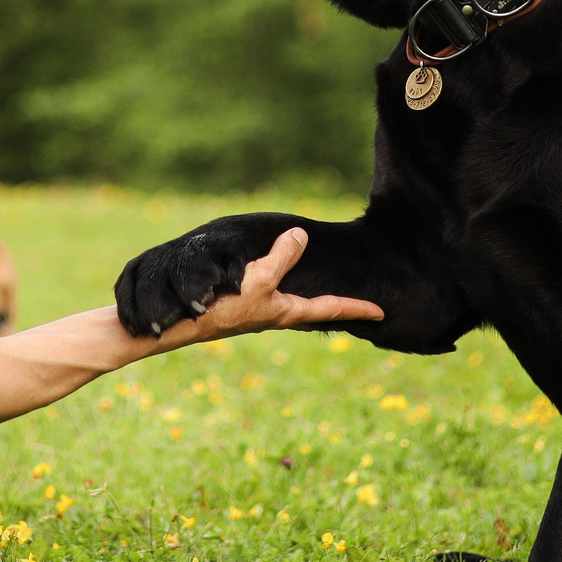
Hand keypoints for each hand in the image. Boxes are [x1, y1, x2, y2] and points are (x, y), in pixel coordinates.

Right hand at [151, 229, 382, 348]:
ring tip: (328, 297)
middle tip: (360, 306)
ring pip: (294, 304)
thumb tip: (300, 236)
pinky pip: (272, 295)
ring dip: (312, 302)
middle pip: (315, 311)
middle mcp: (276, 313)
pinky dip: (284, 291)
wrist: (179, 324)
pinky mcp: (240, 304)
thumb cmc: (222, 309)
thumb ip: (281, 258)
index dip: (356, 308)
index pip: (329, 309)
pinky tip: (277, 283)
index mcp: (286, 311)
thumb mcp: (258, 281)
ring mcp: (258, 311)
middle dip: (337, 308)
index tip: (382, 312)